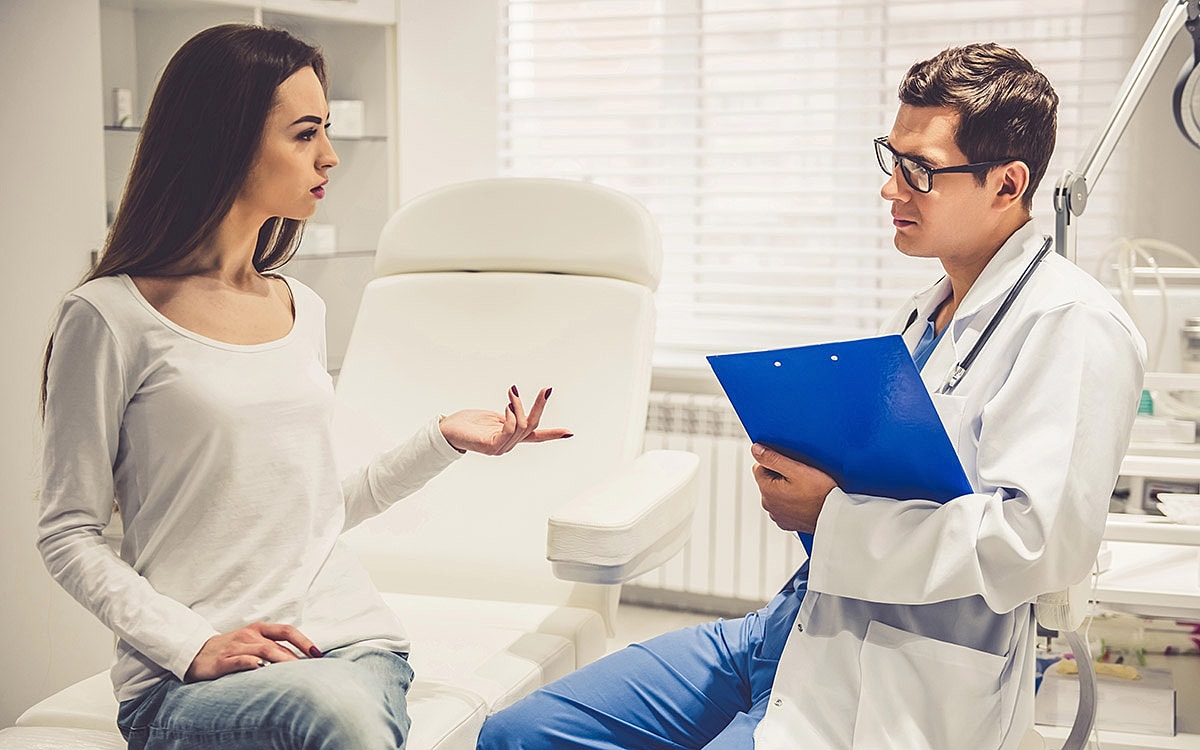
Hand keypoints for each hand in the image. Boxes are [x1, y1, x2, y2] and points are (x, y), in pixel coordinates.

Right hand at [184, 622, 322, 681]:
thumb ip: (273, 648)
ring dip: (281, 662)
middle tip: (310, 672)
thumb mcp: (252, 643)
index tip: (318, 654)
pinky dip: (254, 664)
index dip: (304, 641)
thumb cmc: (230, 650)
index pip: (287, 632)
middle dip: (295, 660)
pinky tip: (264, 670)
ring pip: (264, 652)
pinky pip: (241, 661)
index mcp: (259, 629)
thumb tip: (301, 660)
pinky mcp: (223, 660)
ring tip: (295, 674)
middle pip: (278, 646)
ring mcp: (236, 647)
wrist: (195, 653)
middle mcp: (249, 635)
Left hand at [438, 386, 571, 455]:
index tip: (570, 433)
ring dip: (518, 406)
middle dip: (540, 406)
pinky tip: (505, 408)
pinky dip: (511, 416)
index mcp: (510, 437)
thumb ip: (508, 416)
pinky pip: (511, 429)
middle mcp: (508, 445)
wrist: (446, 430)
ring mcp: (501, 448)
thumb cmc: (466, 422)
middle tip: (547, 389)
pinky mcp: (492, 447)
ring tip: (511, 394)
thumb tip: (516, 408)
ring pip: (523, 426)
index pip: (536, 437)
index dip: (553, 434)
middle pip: (533, 426)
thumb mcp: (494, 415)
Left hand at [751, 444, 836, 533]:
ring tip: (806, 488)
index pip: (759, 467)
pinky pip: (786, 507)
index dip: (775, 462)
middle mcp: (768, 506)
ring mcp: (778, 516)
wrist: (837, 516)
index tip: (791, 465)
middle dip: (781, 476)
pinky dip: (793, 502)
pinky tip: (806, 499)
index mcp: (766, 491)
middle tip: (801, 476)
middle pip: (768, 481)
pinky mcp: (789, 523)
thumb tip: (756, 449)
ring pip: (777, 494)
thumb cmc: (820, 493)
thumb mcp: (797, 469)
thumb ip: (773, 458)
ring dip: (787, 489)